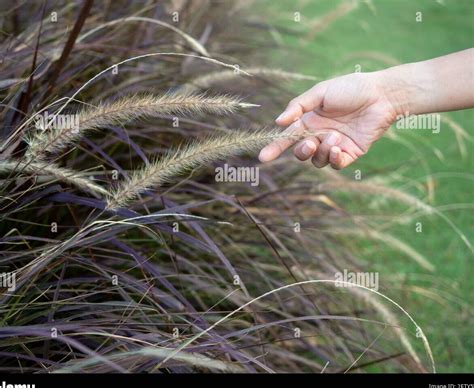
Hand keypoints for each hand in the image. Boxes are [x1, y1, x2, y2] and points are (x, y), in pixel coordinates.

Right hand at [259, 72, 399, 168]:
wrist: (382, 95)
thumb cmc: (351, 88)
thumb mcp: (321, 93)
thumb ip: (298, 106)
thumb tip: (278, 122)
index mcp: (309, 120)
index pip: (288, 137)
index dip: (275, 148)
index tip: (263, 157)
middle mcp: (319, 134)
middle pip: (301, 153)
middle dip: (302, 151)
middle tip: (310, 142)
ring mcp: (334, 145)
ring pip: (317, 160)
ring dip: (322, 151)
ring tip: (335, 137)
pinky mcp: (350, 153)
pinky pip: (335, 164)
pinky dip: (334, 159)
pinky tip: (339, 147)